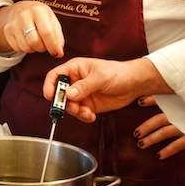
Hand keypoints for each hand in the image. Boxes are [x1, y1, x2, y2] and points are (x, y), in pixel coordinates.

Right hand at [0, 0, 64, 56]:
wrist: (21, 9)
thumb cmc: (41, 17)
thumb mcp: (52, 20)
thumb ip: (57, 36)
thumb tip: (58, 52)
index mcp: (38, 11)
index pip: (47, 32)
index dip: (53, 46)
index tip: (57, 53)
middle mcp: (23, 16)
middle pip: (34, 42)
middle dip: (42, 48)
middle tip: (45, 45)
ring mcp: (13, 23)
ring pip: (25, 47)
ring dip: (34, 49)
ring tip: (36, 42)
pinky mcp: (7, 31)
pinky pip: (17, 48)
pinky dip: (25, 49)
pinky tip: (27, 41)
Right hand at [44, 57, 163, 122]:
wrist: (134, 84)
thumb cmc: (118, 72)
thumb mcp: (100, 77)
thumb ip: (84, 86)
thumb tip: (69, 94)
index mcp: (74, 69)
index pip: (55, 76)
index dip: (50, 86)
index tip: (50, 97)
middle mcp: (75, 82)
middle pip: (60, 94)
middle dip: (64, 103)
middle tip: (73, 108)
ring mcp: (81, 94)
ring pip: (69, 106)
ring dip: (75, 112)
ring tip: (86, 112)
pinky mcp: (89, 105)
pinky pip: (80, 113)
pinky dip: (84, 116)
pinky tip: (92, 115)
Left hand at [134, 97, 184, 159]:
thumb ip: (181, 104)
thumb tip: (167, 101)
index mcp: (181, 104)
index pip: (163, 99)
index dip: (151, 99)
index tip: (140, 102)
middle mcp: (182, 113)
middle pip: (159, 119)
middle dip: (146, 126)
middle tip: (135, 133)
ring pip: (165, 132)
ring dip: (152, 138)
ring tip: (142, 144)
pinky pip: (178, 144)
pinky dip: (169, 150)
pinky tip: (160, 155)